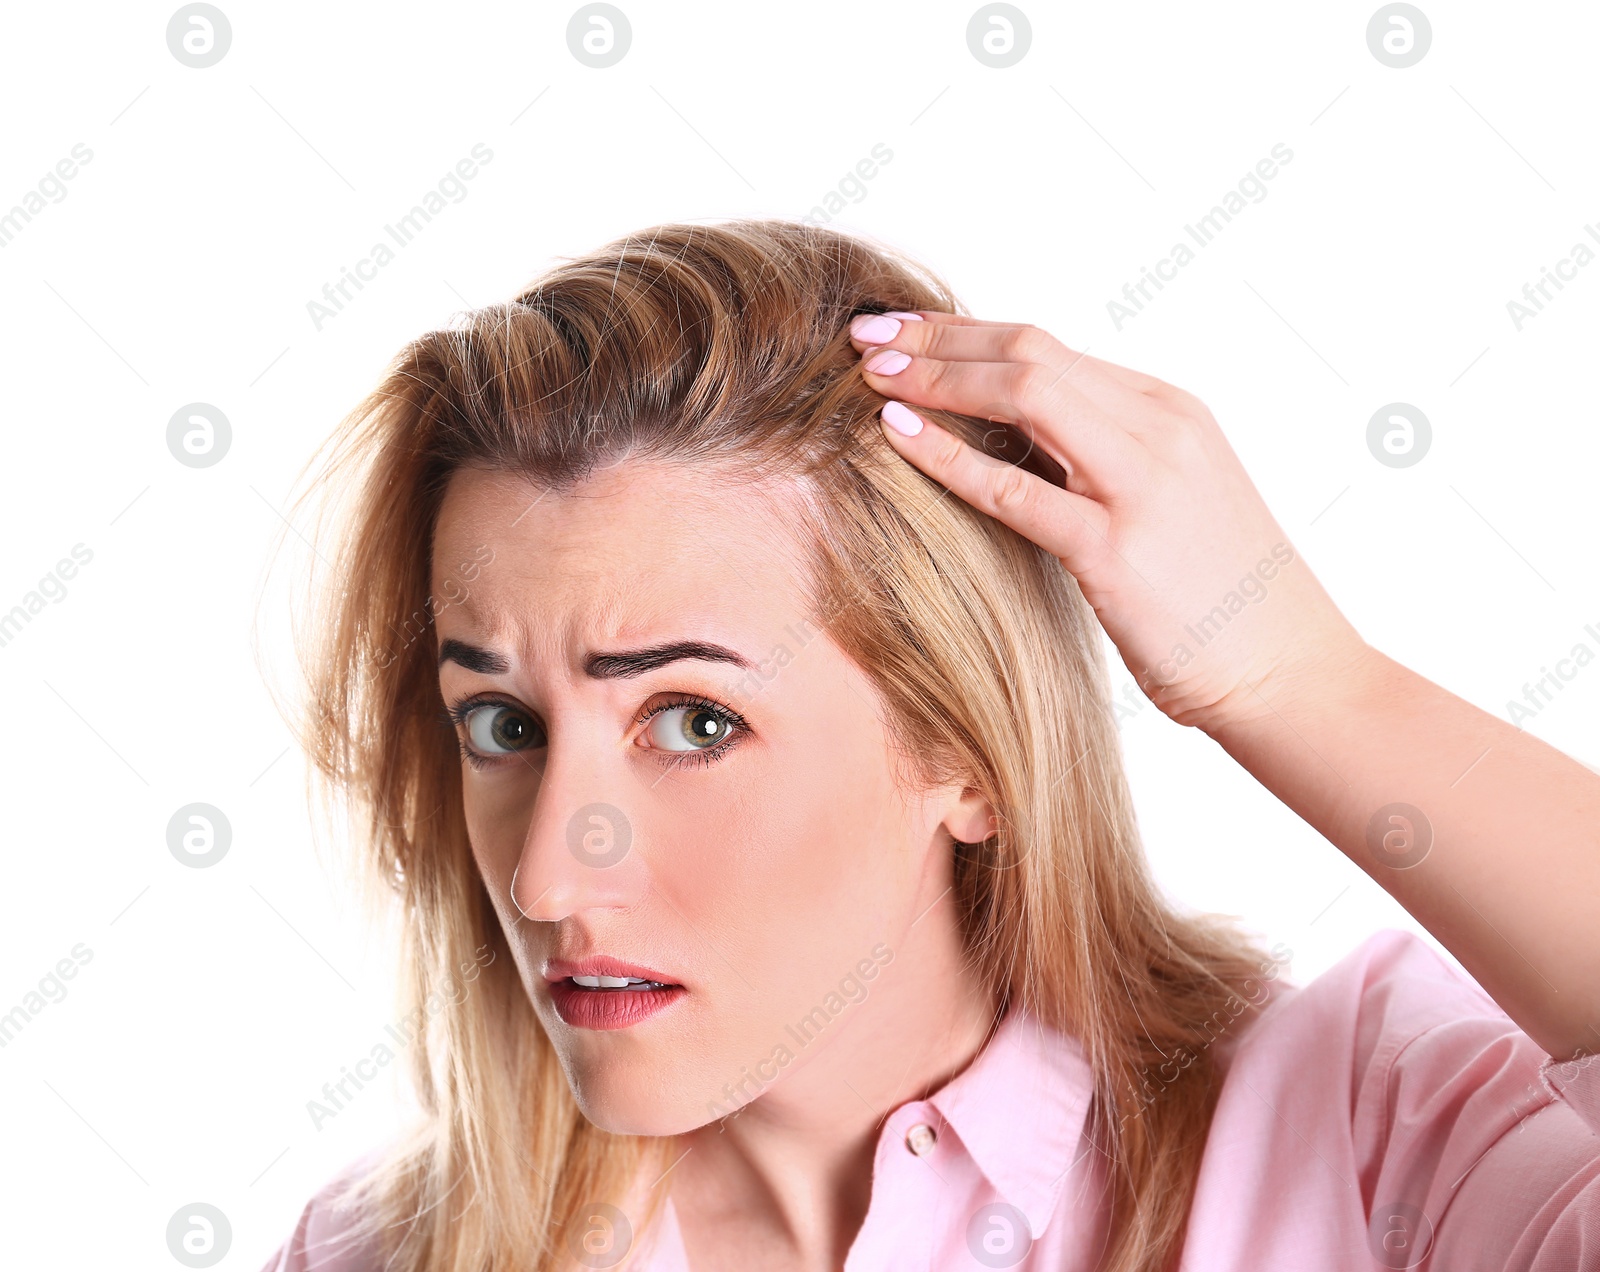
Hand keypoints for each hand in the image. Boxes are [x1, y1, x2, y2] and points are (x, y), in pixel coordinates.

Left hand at [848, 310, 1367, 733]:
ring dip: (935, 376)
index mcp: (1170, 410)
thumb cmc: (1224, 599)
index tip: (904, 330)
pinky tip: (896, 436)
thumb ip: (1104, 461)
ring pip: (1021, 393)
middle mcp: (1159, 427)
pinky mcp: (1115, 549)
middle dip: (937, 335)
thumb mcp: (1172, 501)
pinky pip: (1013, 487)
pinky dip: (946, 454)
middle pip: (1028, 350)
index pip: (1049, 347)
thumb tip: (1018, 443)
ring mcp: (1141, 483)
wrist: (1293, 672)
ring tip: (869, 374)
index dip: (965, 333)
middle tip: (865, 333)